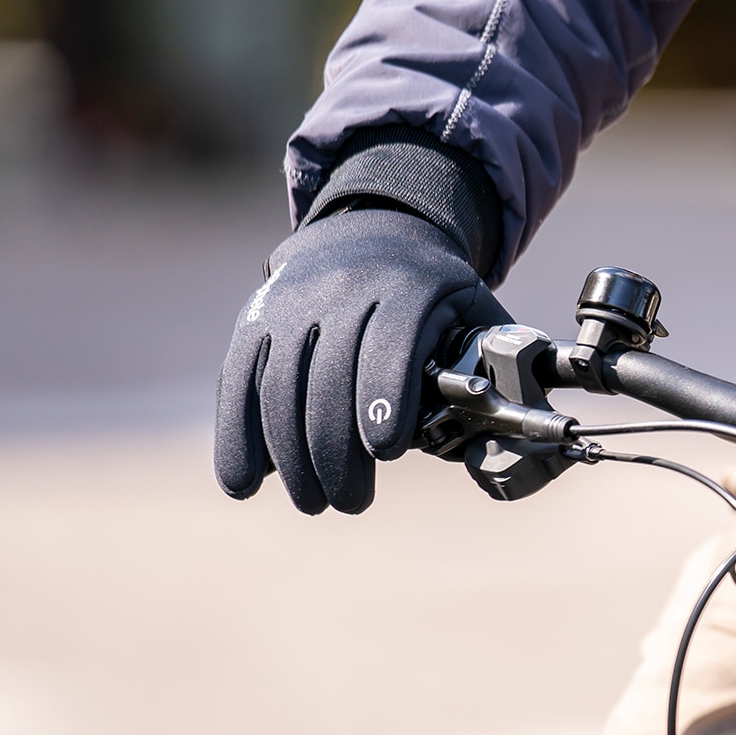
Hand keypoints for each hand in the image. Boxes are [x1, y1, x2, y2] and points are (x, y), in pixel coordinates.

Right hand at [215, 207, 510, 513]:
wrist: (372, 233)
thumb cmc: (434, 299)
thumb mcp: (474, 317)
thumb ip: (492, 377)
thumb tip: (500, 448)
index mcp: (409, 288)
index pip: (390, 341)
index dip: (384, 395)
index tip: (385, 452)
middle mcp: (344, 289)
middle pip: (328, 374)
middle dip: (336, 449)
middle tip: (350, 502)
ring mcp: (292, 304)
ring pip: (278, 383)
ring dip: (290, 455)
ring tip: (314, 501)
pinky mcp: (254, 320)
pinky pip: (238, 381)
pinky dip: (236, 436)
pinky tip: (243, 485)